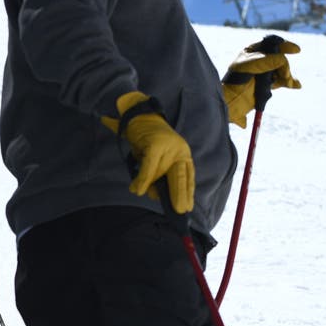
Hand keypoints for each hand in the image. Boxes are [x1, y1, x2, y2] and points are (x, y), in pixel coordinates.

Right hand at [103, 90, 194, 214]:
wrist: (137, 115)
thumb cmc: (147, 140)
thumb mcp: (155, 161)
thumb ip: (157, 177)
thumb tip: (154, 195)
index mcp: (182, 154)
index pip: (188, 176)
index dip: (188, 193)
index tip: (187, 208)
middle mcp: (179, 150)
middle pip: (181, 176)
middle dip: (180, 194)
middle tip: (181, 210)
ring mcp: (168, 146)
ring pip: (160, 173)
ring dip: (151, 186)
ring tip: (142, 192)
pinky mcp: (155, 144)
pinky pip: (149, 167)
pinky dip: (143, 179)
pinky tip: (136, 189)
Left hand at [221, 35, 301, 126]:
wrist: (230, 102)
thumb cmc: (235, 81)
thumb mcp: (249, 66)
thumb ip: (267, 61)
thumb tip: (283, 60)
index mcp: (252, 51)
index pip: (271, 44)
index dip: (284, 45)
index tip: (296, 50)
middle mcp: (259, 60)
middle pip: (279, 58)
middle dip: (285, 67)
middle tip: (285, 76)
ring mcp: (262, 73)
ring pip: (281, 71)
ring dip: (287, 76)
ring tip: (289, 83)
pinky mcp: (265, 86)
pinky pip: (280, 81)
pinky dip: (289, 83)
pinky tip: (297, 85)